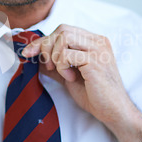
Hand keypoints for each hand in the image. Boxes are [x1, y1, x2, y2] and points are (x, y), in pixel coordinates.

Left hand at [22, 25, 141, 141]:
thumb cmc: (94, 95)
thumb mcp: (68, 76)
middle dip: (46, 46)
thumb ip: (54, 64)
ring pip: (64, 37)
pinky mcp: (96, 61)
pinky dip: (62, 66)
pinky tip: (70, 78)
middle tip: (48, 66)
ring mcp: (99, 49)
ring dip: (55, 56)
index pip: (63, 30)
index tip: (28, 53)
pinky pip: (68, 54)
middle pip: (62, 29)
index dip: (42, 40)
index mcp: (93, 41)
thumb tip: (34, 57)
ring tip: (62, 72)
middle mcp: (98, 41)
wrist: (113, 111)